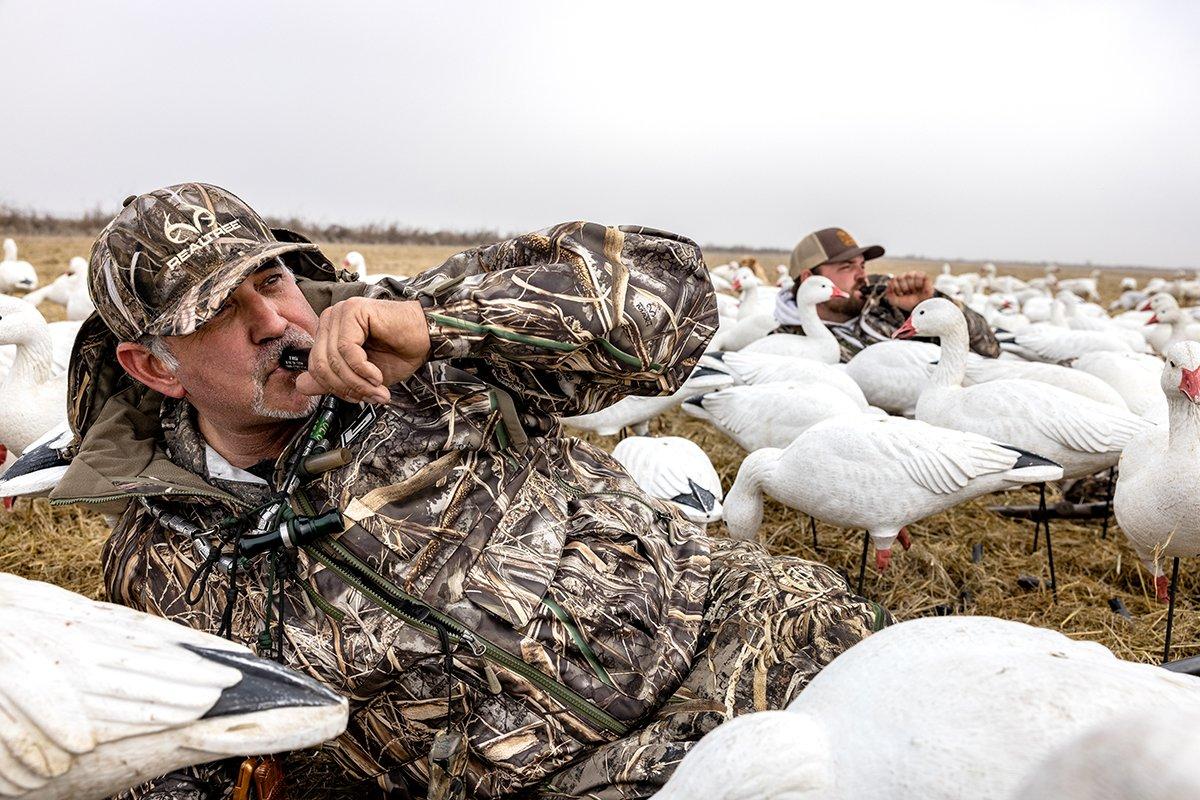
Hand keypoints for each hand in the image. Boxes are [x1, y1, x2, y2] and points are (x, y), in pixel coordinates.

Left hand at [295, 298, 430, 402]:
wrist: (426, 338)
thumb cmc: (398, 352)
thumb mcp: (361, 376)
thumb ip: (332, 380)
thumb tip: (301, 386)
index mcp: (329, 333)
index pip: (315, 366)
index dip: (335, 388)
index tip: (358, 397)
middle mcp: (331, 319)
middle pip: (321, 364)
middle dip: (346, 387)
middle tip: (369, 395)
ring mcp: (341, 312)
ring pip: (334, 358)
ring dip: (357, 381)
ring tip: (376, 387)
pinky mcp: (354, 310)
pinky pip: (347, 349)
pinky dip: (363, 369)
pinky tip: (377, 375)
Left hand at [885, 272, 933, 312]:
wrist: (921, 307)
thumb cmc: (908, 303)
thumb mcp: (895, 301)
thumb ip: (889, 293)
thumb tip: (889, 282)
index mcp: (897, 282)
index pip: (893, 279)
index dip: (897, 288)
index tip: (901, 294)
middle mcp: (905, 277)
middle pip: (900, 277)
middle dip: (904, 288)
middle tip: (908, 293)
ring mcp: (914, 276)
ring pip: (909, 275)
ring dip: (912, 286)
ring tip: (915, 291)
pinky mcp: (923, 276)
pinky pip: (918, 275)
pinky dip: (919, 283)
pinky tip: (920, 288)